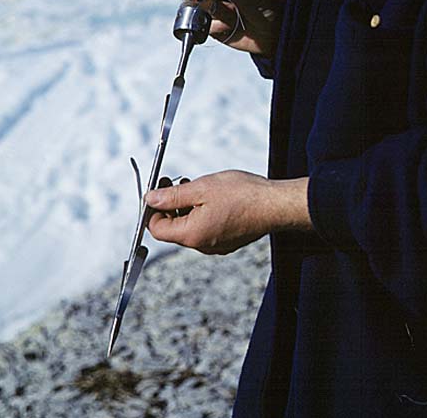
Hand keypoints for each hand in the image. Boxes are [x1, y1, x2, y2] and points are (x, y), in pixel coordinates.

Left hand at [146, 170, 311, 254]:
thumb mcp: (201, 188)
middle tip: (175, 182)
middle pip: (173, 228)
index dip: (152, 208)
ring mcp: (216, 245)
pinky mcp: (228, 240)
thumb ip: (172, 196)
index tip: (158, 189)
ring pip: (189, 227)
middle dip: (170, 205)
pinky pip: (205, 228)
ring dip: (186, 207)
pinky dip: (201, 212)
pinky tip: (211, 196)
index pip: (157, 228)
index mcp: (192, 235)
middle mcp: (202, 245)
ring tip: (195, 186)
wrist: (275, 205)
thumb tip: (151, 199)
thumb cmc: (243, 195)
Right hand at [185, 0, 285, 56]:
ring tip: (236, 16)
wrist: (273, 32)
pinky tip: (232, 27)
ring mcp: (211, 6)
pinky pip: (204, 27)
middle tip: (222, 3)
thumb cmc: (267, 6)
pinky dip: (218, 29)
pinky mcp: (211, 24)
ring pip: (198, 10)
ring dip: (217, 15)